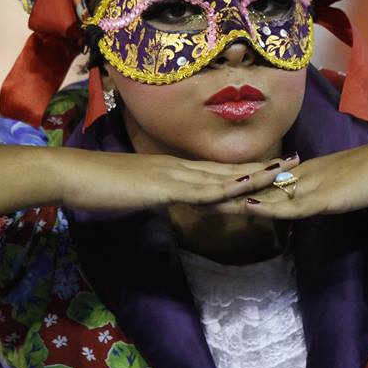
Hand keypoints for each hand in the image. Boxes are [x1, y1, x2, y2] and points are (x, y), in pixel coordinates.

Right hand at [0, 144, 299, 215]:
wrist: (72, 174)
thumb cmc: (97, 184)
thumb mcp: (135, 192)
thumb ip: (155, 195)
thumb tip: (168, 202)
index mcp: (173, 169)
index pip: (217, 171)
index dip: (247, 170)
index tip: (274, 168)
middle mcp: (179, 167)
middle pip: (228, 169)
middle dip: (263, 168)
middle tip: (295, 164)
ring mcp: (172, 175)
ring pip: (222, 178)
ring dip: (254, 177)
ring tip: (284, 175)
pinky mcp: (163, 186)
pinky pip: (200, 192)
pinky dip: (225, 192)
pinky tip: (245, 192)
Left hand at [198, 132, 367, 219]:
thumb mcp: (341, 187)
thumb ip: (320, 193)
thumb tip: (303, 202)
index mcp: (303, 173)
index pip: (260, 180)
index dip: (232, 184)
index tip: (204, 187)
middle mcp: (301, 175)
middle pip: (253, 183)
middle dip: (221, 190)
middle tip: (187, 191)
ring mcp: (311, 184)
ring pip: (265, 193)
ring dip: (234, 198)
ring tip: (200, 200)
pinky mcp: (325, 197)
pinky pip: (292, 203)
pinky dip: (269, 205)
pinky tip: (248, 205)